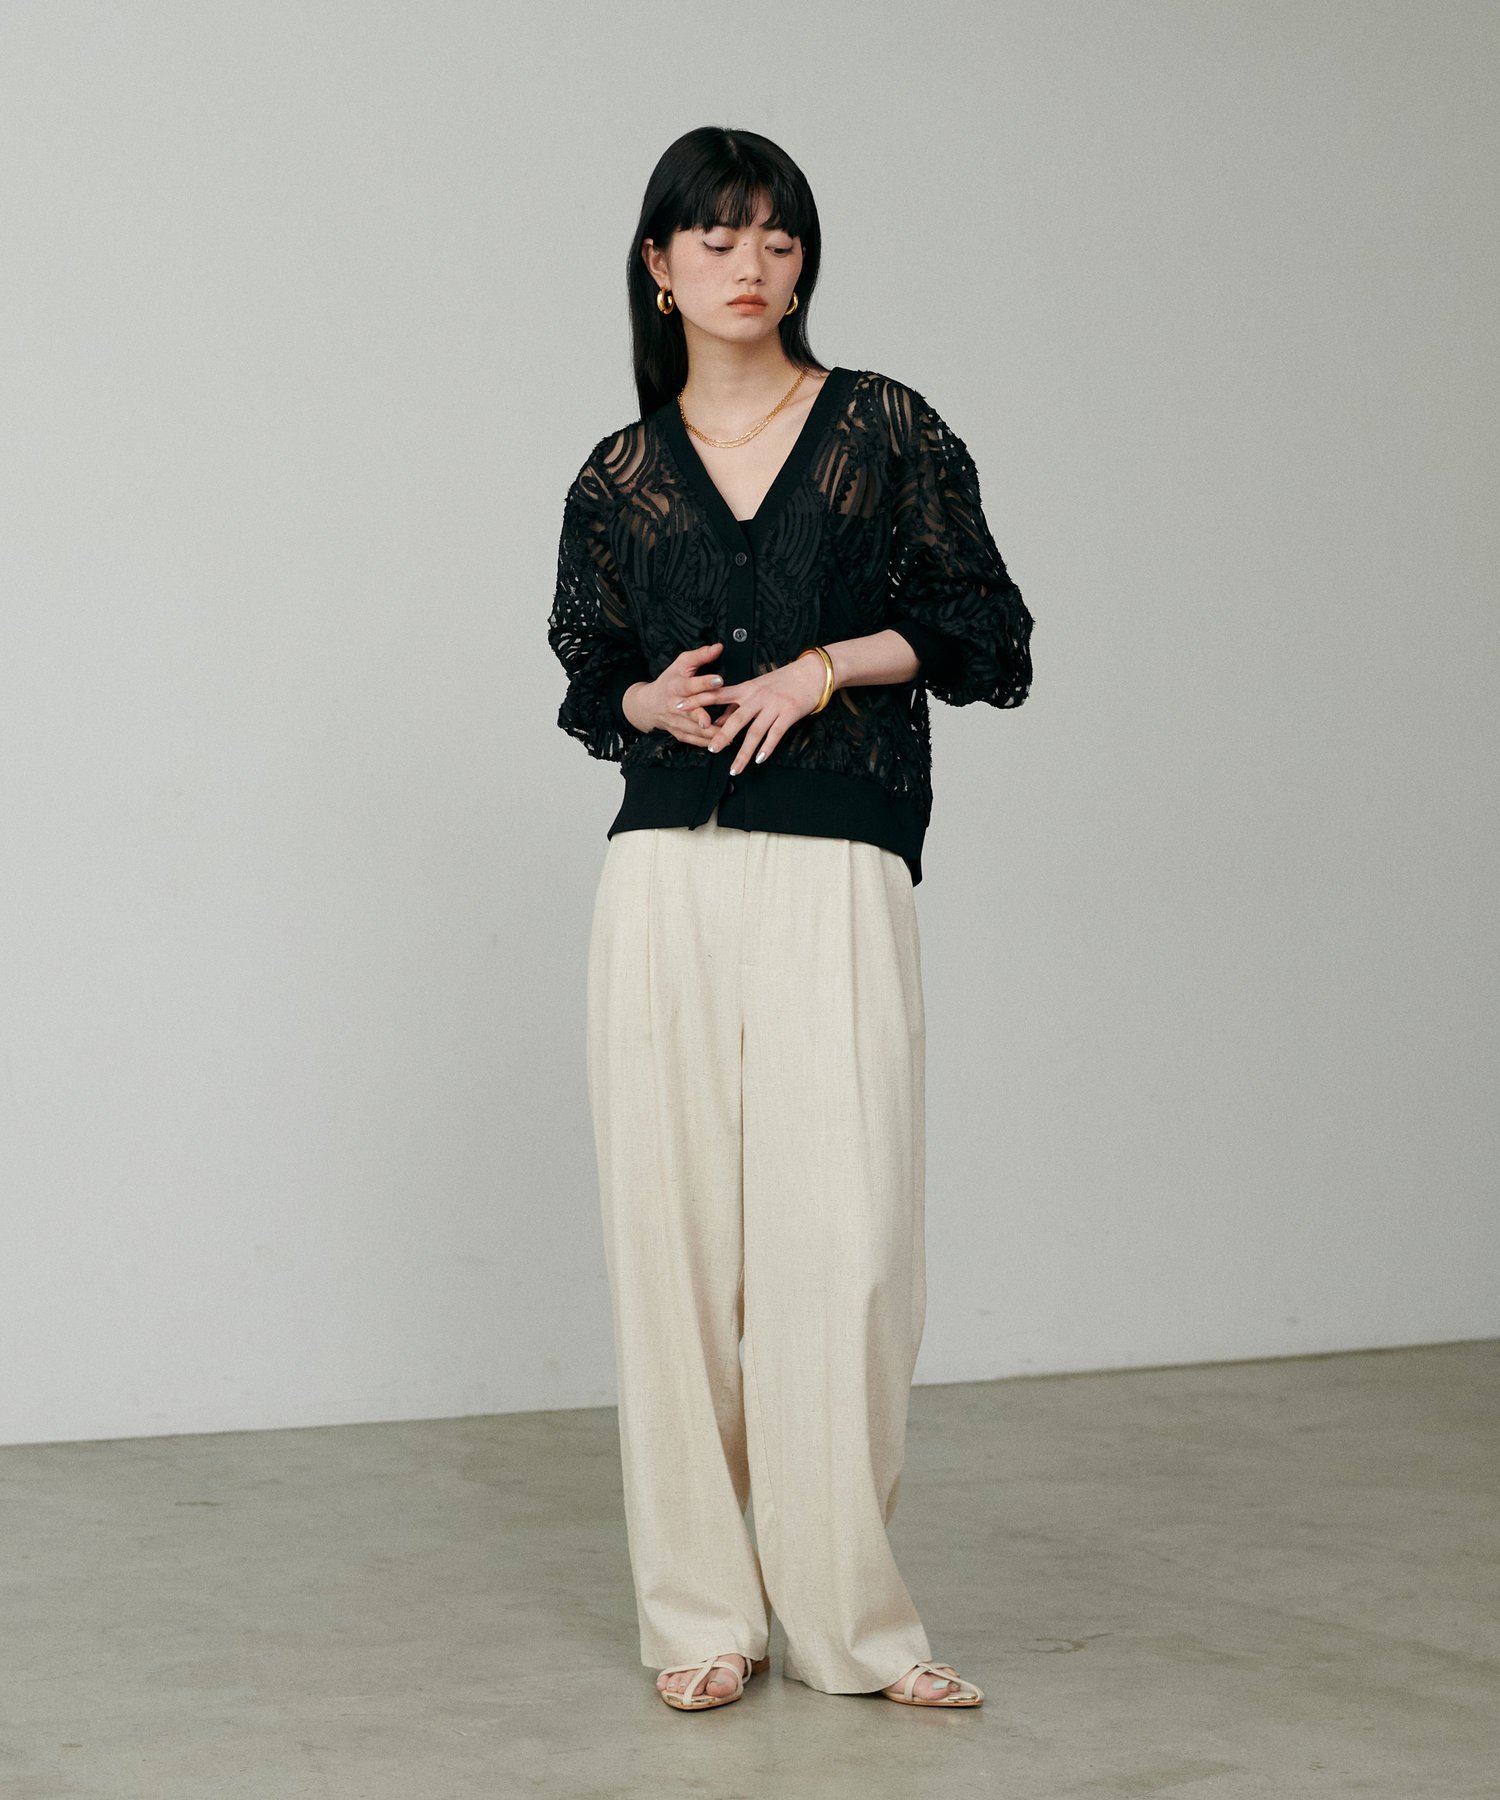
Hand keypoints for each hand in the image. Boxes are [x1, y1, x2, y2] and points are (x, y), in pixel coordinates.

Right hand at [622, 643, 726, 742]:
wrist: (649, 705)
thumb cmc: (670, 681)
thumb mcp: (681, 664)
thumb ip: (700, 655)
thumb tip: (719, 647)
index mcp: (677, 686)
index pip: (691, 684)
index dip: (705, 682)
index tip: (719, 680)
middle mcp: (676, 706)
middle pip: (692, 711)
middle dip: (703, 716)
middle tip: (716, 720)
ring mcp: (677, 722)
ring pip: (695, 730)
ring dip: (712, 734)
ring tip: (729, 735)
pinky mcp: (680, 734)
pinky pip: (695, 741)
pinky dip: (708, 742)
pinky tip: (723, 742)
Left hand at [703, 651, 830, 774]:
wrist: (812, 672)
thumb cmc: (784, 680)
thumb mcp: (757, 686)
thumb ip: (737, 702)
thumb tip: (719, 717)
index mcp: (747, 688)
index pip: (717, 694)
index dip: (698, 700)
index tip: (680, 706)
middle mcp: (757, 697)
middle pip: (736, 719)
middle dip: (721, 735)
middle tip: (710, 750)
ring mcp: (773, 706)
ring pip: (755, 732)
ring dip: (743, 752)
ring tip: (734, 769)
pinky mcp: (788, 714)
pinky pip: (775, 733)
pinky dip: (767, 748)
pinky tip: (759, 760)